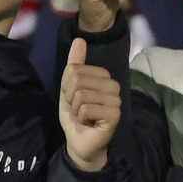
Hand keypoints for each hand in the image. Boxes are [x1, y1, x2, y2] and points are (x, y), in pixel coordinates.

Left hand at [59, 38, 121, 171]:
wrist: (80, 142)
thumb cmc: (76, 116)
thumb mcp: (69, 88)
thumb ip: (74, 65)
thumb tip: (79, 39)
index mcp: (104, 77)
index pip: (74, 69)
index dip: (66, 86)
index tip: (74, 100)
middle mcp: (113, 86)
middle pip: (77, 79)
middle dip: (70, 97)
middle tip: (79, 110)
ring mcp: (116, 100)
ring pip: (81, 94)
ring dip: (76, 109)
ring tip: (84, 117)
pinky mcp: (115, 114)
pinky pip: (87, 107)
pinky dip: (82, 118)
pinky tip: (89, 123)